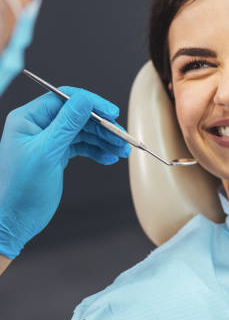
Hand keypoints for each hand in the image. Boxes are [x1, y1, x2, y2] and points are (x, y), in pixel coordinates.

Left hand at [0, 87, 130, 258]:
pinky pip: (82, 146)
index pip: (65, 99)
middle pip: (78, 115)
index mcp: (28, 118)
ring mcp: (48, 139)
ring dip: (104, 140)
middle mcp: (38, 125)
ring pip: (83, 131)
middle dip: (102, 127)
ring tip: (121, 150)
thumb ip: (67, 124)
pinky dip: (97, 151)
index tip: (112, 113)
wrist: (15, 221)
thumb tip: (84, 100)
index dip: (91, 103)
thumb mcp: (46, 153)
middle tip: (121, 138)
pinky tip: (108, 158)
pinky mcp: (56, 154)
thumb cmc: (20, 190)